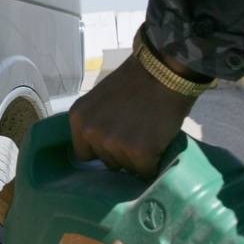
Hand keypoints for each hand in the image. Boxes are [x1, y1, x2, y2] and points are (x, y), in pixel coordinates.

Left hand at [69, 55, 196, 178]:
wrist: (164, 72)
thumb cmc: (136, 81)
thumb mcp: (101, 99)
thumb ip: (96, 121)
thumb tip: (101, 145)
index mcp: (79, 118)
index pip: (84, 152)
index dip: (102, 149)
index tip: (116, 141)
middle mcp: (92, 132)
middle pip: (106, 162)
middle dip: (122, 153)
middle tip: (138, 133)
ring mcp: (114, 143)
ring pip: (126, 168)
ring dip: (138, 159)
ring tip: (149, 136)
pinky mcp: (139, 152)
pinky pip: (146, 172)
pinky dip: (154, 165)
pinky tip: (159, 145)